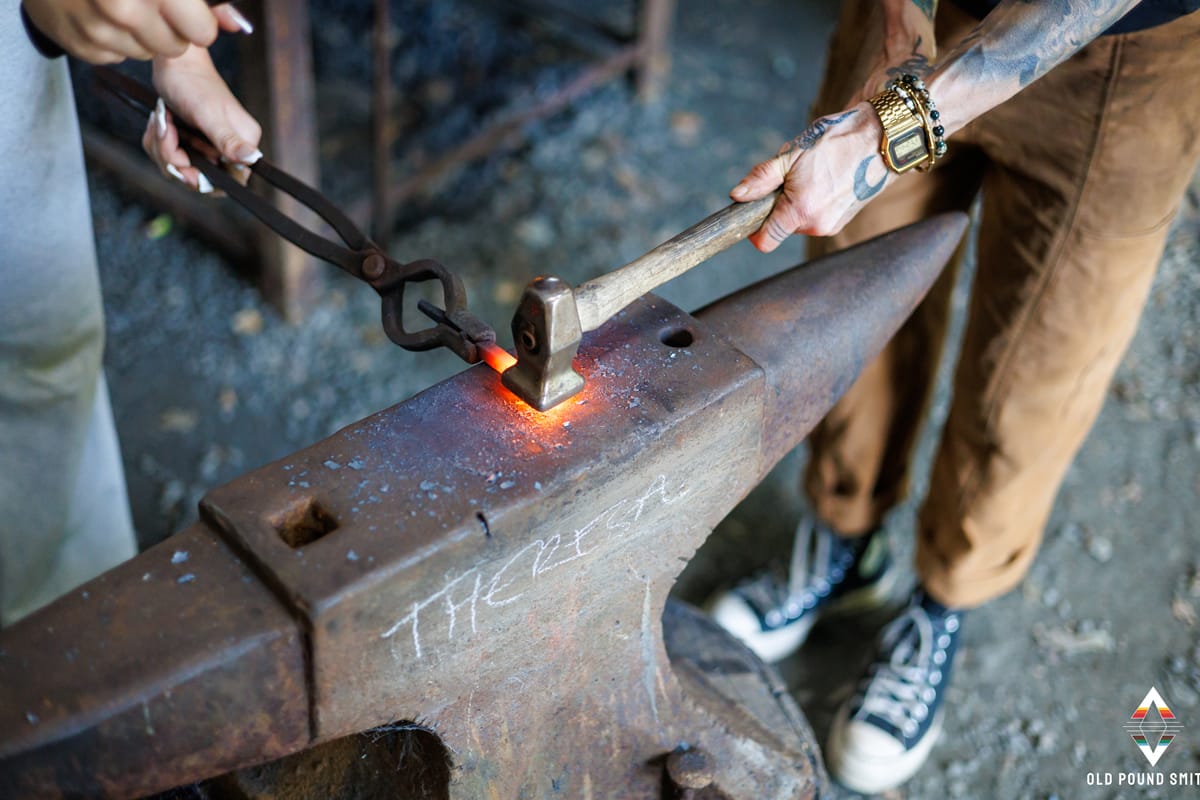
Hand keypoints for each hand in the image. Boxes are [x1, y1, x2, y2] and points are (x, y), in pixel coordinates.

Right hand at [22, 0, 251, 62]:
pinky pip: (119, 55)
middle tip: (153, 4)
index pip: (200, 29)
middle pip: (176, 46)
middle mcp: (123, 5)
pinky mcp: (83, 44)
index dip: (198, 22)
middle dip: (172, 29)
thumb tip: (234, 23)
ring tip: (126, 5)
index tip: (187, 10)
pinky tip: (104, 15)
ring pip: (148, 53)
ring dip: (143, 34)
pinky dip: (117, 39)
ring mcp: (99, 27)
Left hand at [142, 45, 261, 192]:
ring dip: (162, 147)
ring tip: (162, 120)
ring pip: (180, 168)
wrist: (174, 64)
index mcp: (243, 142)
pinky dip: (158, 141)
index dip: (204, 179)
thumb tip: (251, 158)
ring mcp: (208, 146)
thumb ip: (228, 139)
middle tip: (168, 131)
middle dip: (175, 158)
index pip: (230, 180)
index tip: (185, 163)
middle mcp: (229, 148)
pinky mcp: (190, 142)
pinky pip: (169, 157)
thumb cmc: (193, 83)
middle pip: (200, 178)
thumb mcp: (209, 114)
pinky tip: (161, 121)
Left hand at [730, 104, 890, 252]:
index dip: (754, 230)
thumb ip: (761, 179)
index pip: (765, 241)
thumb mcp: (791, 155)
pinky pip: (816, 216)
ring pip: (799, 220)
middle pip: (781, 226)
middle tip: (792, 175)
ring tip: (814, 172)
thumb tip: (738, 195)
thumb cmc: (836, 142)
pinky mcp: (842, 220)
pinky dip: (813, 201)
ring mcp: (832, 225)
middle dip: (779, 204)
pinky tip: (826, 178)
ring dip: (797, 200)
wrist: (881, 138)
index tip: (752, 213)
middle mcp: (817, 226)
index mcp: (801, 211)